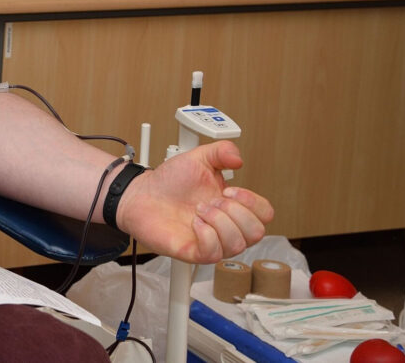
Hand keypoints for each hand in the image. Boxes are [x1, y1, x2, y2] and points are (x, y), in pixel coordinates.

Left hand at [116, 141, 273, 263]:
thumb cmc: (168, 181)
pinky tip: (193, 223)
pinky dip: (206, 234)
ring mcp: (211, 241)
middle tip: (211, 201)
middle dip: (235, 212)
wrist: (139, 194)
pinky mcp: (194, 252)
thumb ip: (222, 151)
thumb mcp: (198, 158)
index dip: (252, 202)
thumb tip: (239, 158)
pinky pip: (214, 253)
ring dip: (219, 222)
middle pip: (257, 233)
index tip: (229, 190)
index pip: (265, 214)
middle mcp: (225, 226)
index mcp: (232, 206)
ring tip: (199, 210)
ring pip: (238, 244)